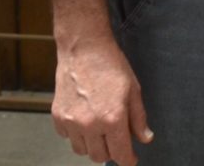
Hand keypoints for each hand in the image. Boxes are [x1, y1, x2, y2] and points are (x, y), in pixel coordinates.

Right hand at [52, 34, 152, 165]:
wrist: (84, 49)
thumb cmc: (112, 65)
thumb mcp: (133, 89)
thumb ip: (139, 118)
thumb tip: (146, 139)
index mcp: (112, 118)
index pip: (120, 153)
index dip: (127, 160)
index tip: (131, 159)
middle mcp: (90, 125)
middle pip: (99, 156)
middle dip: (110, 151)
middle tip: (116, 138)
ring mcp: (71, 122)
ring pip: (82, 150)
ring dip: (92, 144)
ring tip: (100, 126)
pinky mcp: (58, 117)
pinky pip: (68, 137)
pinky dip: (77, 134)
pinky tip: (85, 117)